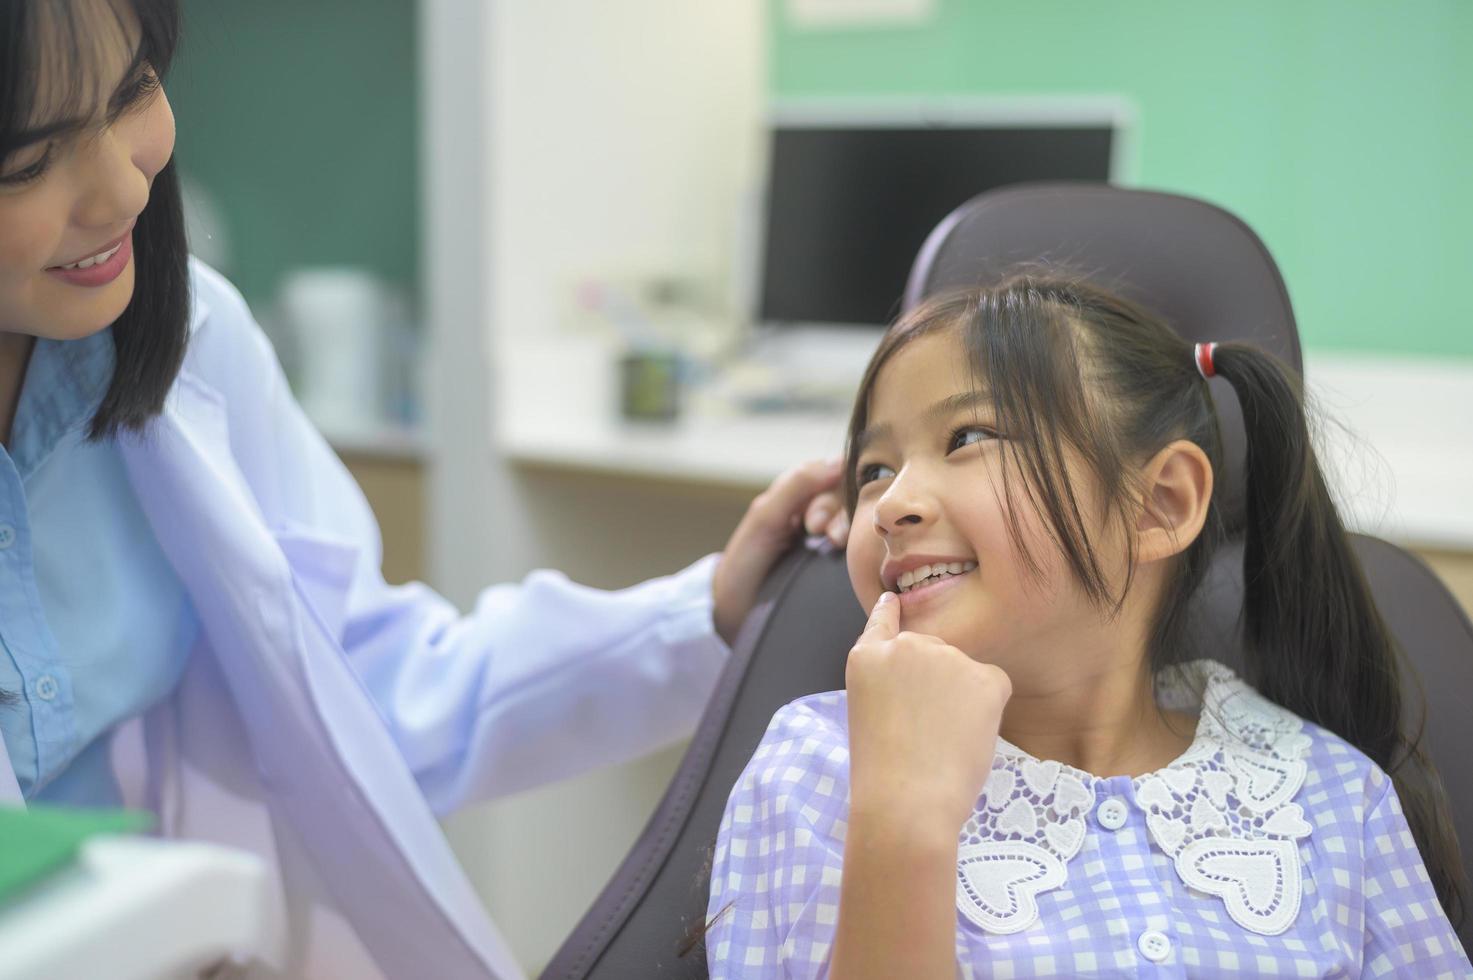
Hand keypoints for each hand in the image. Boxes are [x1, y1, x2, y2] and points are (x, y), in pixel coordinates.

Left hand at [712, 458, 847, 643]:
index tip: (814, 519)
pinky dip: (858, 546)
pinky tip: (855, 555)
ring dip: (847, 527)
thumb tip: (838, 463)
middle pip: (847, 496)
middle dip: (838, 512)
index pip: (834, 473)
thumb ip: (797, 486)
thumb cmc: (744, 561)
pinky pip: (858, 543)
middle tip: (823, 534)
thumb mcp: (765, 517)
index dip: (831, 489)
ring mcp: (828, 533)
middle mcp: (816, 508)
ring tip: (836, 542)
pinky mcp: (837, 559)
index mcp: (798, 492)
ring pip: (854, 519)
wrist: (737, 609)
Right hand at [845, 592, 1011, 834]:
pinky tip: (968, 735)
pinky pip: (993, 685)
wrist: (906, 801)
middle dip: (935, 681)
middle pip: (932, 651)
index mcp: (867, 657)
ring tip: (942, 740)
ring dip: (961, 697)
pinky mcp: (984, 676)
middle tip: (925, 730)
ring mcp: (946, 656)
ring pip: (965, 671)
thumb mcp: (868, 714)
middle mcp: (906, 644)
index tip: (894, 600)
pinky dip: (988, 710)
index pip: (882, 621)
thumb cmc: (881, 774)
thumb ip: (889, 685)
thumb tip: (925, 681)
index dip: (890, 612)